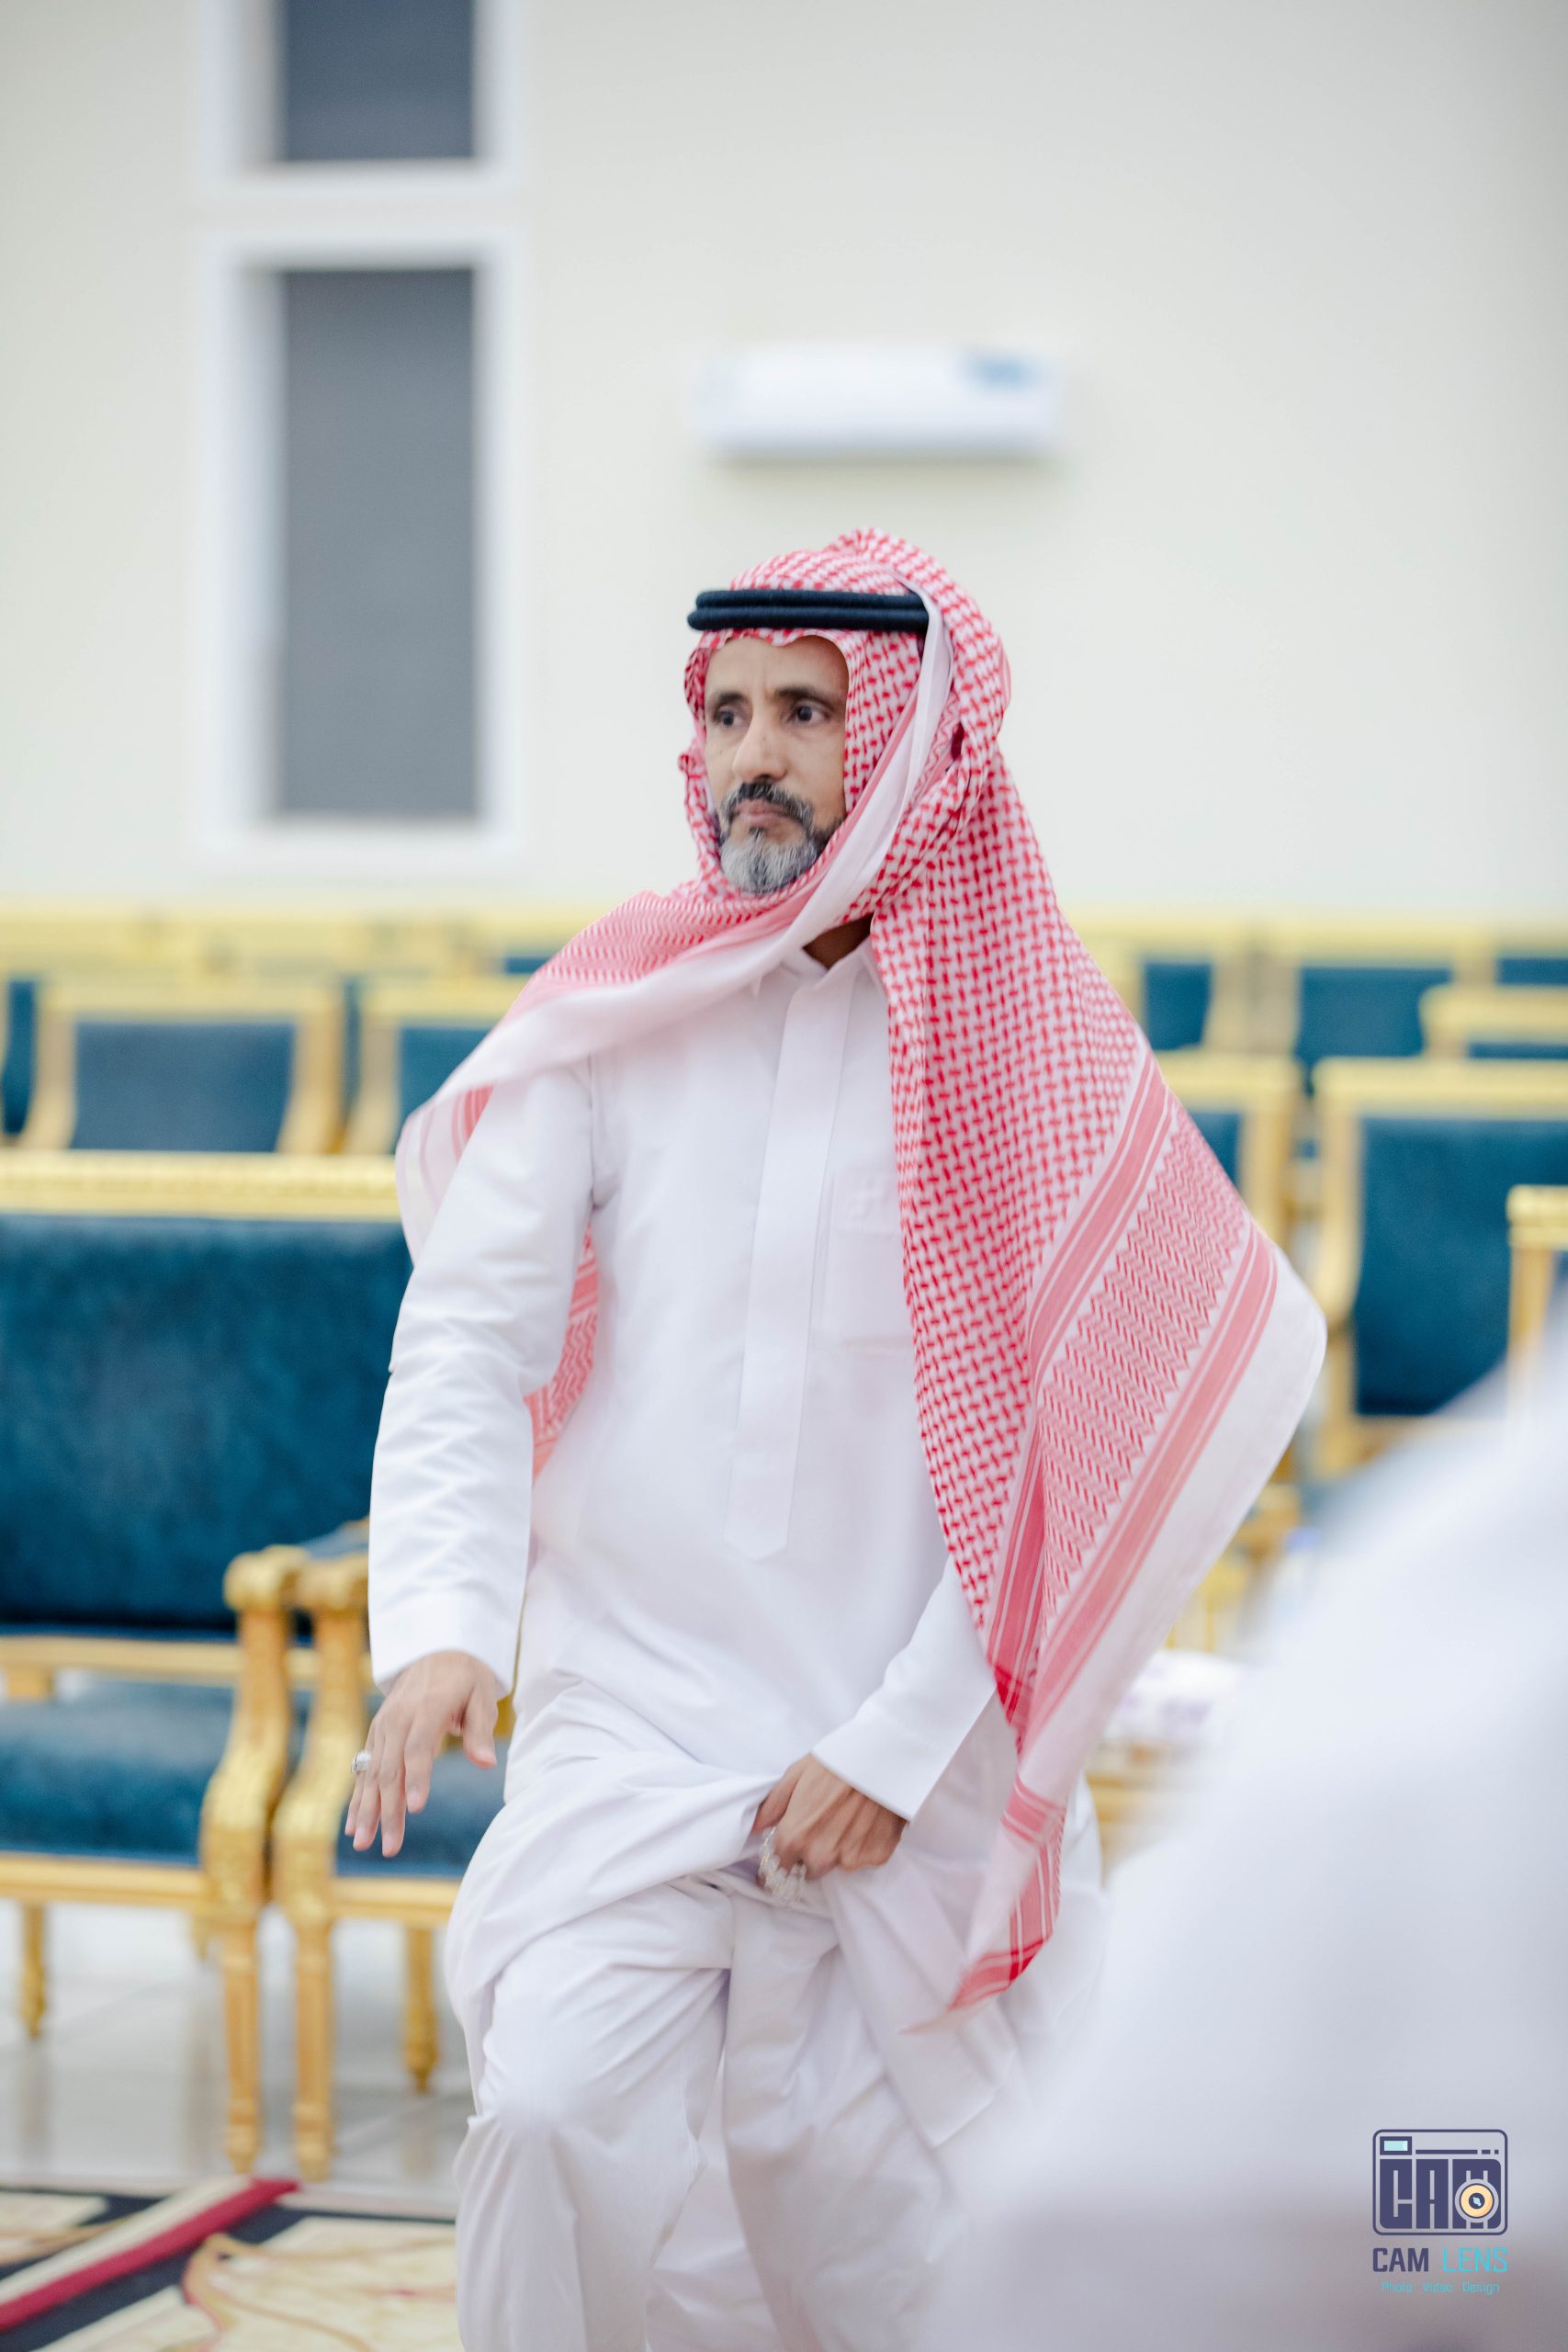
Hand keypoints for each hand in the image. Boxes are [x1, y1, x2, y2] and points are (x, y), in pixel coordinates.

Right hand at [345, 1650, 500, 1858]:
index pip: (417, 1747)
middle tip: (390, 1847)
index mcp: (426, 1708)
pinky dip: (358, 1797)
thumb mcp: (481, 1697)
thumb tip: (486, 1762)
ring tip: (363, 1844)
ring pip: (372, 1773)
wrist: (436, 1651)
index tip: (415, 1809)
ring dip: (367, 1810)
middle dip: (388, 1810)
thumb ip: (480, 1731)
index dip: (416, 1778)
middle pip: (390, 1769)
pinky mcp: (376, 1735)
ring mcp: (382, 1727)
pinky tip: (353, 1826)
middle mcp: (397, 1718)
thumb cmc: (465, 1678)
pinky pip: (364, 1769)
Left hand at [751, 1754, 905, 1879]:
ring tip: (847, 1819)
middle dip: (811, 1855)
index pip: (779, 1869)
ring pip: (837, 1864)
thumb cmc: (836, 1761)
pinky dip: (863, 1845)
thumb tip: (756, 1827)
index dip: (780, 1862)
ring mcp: (850, 1859)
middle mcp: (821, 1855)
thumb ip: (773, 1805)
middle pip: (809, 1870)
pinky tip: (866, 1821)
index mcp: (796, 1837)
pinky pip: (863, 1858)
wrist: (882, 1757)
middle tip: (822, 1828)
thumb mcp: (796, 1775)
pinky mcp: (876, 1857)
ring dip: (838, 1850)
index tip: (783, 1860)